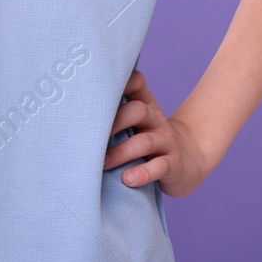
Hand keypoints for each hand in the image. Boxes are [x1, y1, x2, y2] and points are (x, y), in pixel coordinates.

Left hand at [103, 68, 213, 198]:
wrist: (188, 160)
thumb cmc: (147, 140)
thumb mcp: (135, 122)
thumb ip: (114, 114)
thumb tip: (73, 113)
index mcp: (145, 104)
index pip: (136, 83)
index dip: (120, 82)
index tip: (95, 90)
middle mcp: (155, 119)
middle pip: (138, 110)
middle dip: (114, 121)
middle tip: (90, 136)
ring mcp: (166, 141)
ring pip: (144, 141)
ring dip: (121, 152)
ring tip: (103, 164)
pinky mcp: (173, 164)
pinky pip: (160, 166)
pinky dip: (143, 173)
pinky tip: (128, 179)